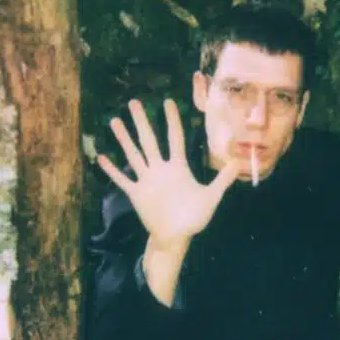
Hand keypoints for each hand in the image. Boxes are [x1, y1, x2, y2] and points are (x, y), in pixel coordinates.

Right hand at [97, 98, 240, 244]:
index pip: (175, 138)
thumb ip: (222, 180)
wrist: (176, 237)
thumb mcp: (211, 197)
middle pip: (149, 140)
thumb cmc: (194, 218)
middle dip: (142, 121)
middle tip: (134, 102)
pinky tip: (101, 157)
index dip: (172, 120)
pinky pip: (122, 180)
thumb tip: (237, 163)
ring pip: (133, 155)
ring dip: (124, 139)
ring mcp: (147, 180)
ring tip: (114, 121)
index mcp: (178, 167)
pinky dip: (112, 170)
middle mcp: (160, 169)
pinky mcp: (137, 194)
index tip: (168, 102)